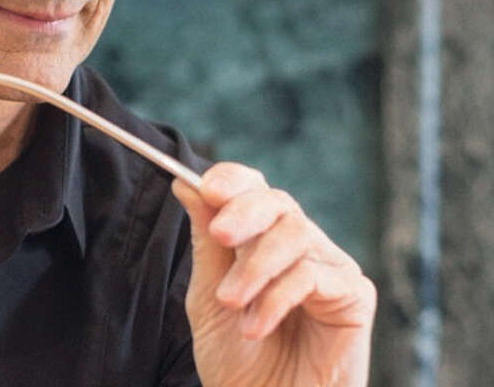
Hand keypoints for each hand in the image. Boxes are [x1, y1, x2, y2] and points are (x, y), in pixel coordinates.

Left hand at [172, 163, 375, 386]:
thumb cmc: (237, 360)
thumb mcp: (208, 297)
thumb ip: (205, 243)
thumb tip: (186, 183)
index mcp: (262, 238)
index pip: (253, 189)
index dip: (233, 179)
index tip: (207, 187)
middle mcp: (299, 245)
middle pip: (278, 202)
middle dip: (244, 213)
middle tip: (220, 235)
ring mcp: (329, 267)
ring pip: (295, 236)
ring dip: (255, 269)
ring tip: (231, 303)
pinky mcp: (354, 295)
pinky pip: (314, 275)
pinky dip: (277, 298)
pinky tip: (255, 326)